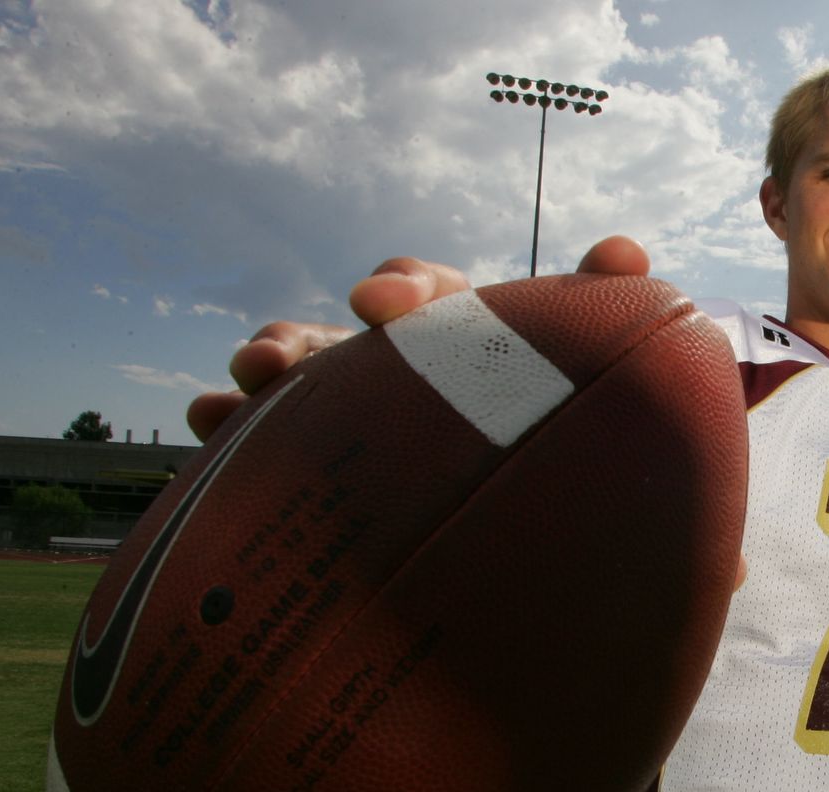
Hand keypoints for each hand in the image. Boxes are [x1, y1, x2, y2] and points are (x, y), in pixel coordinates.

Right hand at [184, 237, 651, 441]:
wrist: (566, 503)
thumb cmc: (570, 416)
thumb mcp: (590, 365)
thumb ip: (604, 309)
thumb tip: (622, 252)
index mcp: (461, 331)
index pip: (427, 295)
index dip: (402, 290)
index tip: (381, 303)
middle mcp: (400, 365)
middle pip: (340, 339)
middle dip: (302, 341)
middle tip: (274, 358)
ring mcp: (357, 414)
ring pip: (298, 383)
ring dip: (266, 371)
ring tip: (239, 384)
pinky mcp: (329, 467)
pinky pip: (271, 442)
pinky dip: (233, 425)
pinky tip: (206, 424)